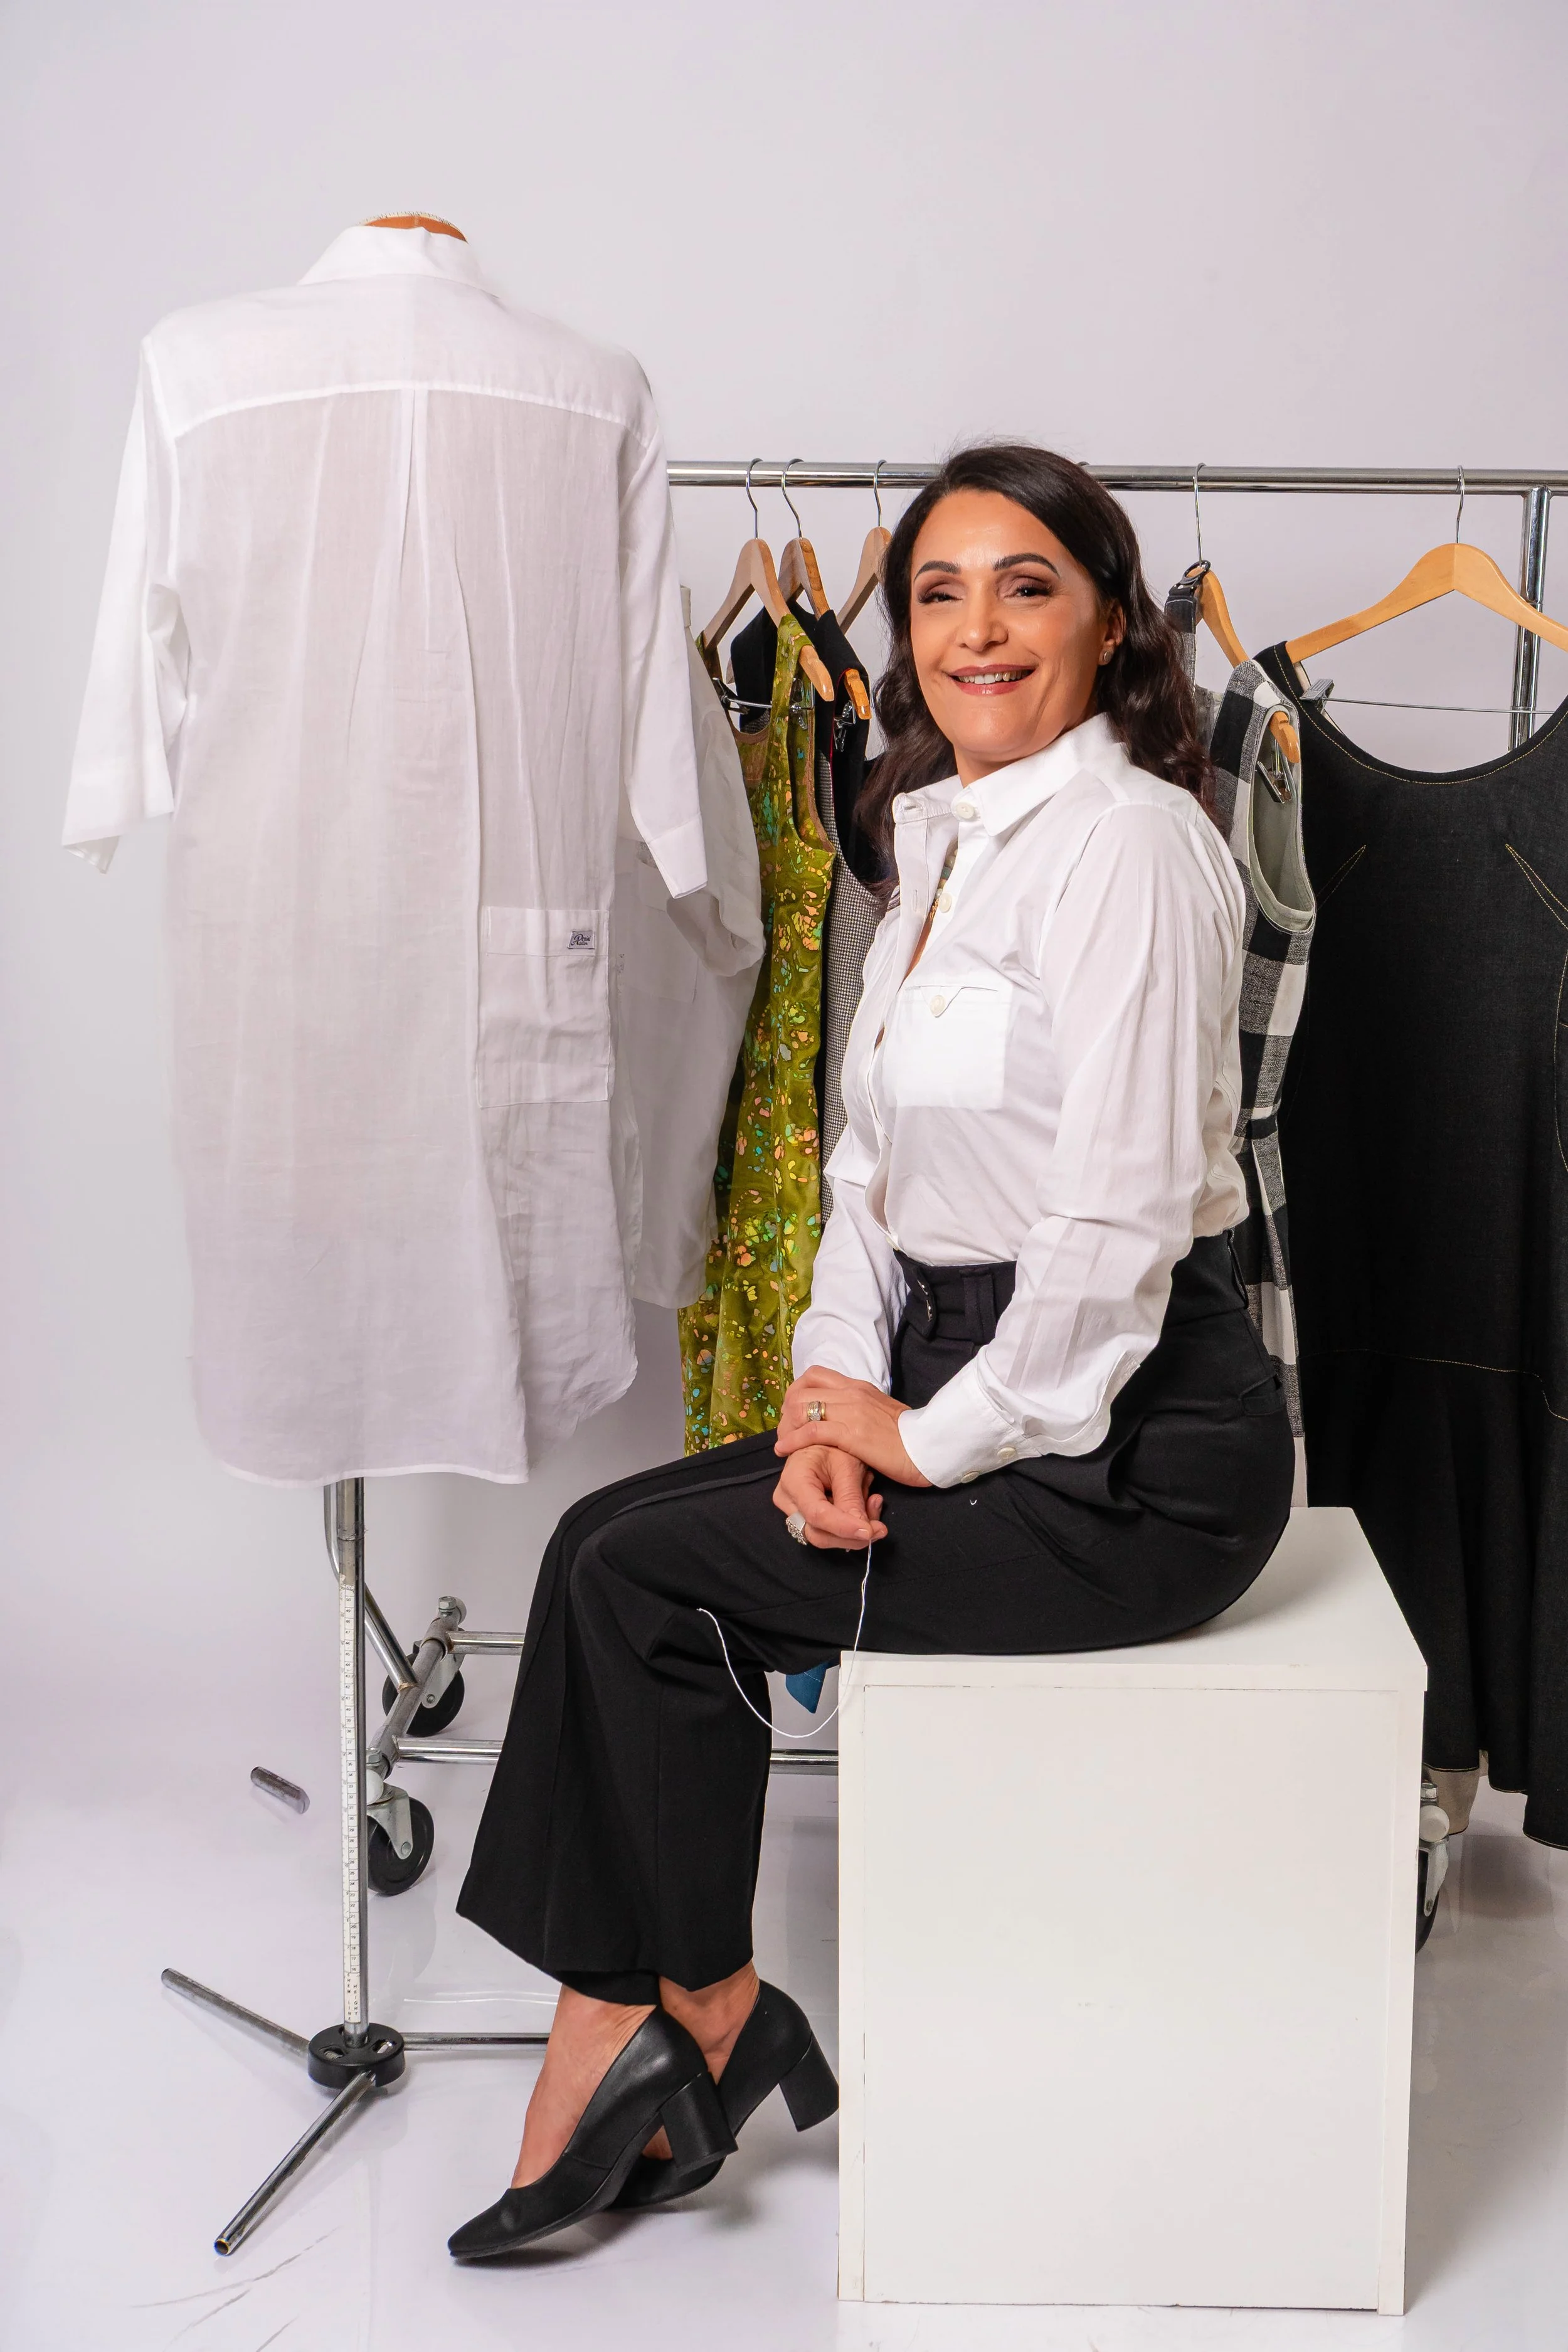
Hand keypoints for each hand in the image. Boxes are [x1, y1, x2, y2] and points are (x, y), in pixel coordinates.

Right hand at [773, 1445, 888, 1548]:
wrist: (822, 1440)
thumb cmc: (833, 1444)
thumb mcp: (847, 1465)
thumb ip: (852, 1498)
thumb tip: (864, 1530)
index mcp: (794, 1480)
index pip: (817, 1514)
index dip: (844, 1527)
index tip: (870, 1532)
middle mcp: (787, 1500)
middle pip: (818, 1534)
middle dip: (852, 1535)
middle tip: (881, 1527)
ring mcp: (794, 1511)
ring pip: (826, 1537)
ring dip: (854, 1528)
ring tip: (874, 1503)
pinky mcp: (806, 1517)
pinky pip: (829, 1532)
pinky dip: (851, 1524)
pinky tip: (865, 1505)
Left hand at [776, 1365, 931, 1486]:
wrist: (930, 1448)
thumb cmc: (911, 1437)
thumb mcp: (884, 1412)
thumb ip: (863, 1408)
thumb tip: (848, 1416)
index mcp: (859, 1387)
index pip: (815, 1375)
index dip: (797, 1390)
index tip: (793, 1410)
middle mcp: (852, 1394)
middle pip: (802, 1390)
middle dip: (786, 1410)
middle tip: (785, 1429)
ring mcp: (851, 1412)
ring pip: (801, 1408)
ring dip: (786, 1426)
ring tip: (783, 1442)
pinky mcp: (850, 1434)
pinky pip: (810, 1432)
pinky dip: (792, 1440)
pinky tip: (784, 1450)